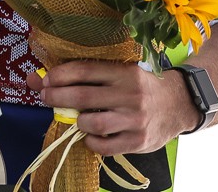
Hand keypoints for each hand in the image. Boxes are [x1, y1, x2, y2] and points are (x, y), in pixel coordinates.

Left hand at [28, 61, 194, 156]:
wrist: (180, 103)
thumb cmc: (143, 86)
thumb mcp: (121, 73)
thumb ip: (85, 75)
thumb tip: (37, 79)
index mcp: (125, 73)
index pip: (85, 71)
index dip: (61, 75)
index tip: (46, 80)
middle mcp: (131, 94)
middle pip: (84, 97)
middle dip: (58, 97)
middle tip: (46, 97)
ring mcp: (135, 119)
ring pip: (94, 124)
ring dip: (78, 122)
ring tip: (78, 119)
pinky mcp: (138, 141)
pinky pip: (105, 146)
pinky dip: (92, 142)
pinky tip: (91, 135)